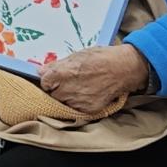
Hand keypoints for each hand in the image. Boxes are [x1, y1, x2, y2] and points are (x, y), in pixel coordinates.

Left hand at [38, 43, 152, 117]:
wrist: (125, 68)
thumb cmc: (101, 58)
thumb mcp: (75, 56)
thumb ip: (56, 66)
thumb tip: (41, 71)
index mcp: (61, 74)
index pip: (44, 83)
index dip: (49, 80)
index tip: (54, 79)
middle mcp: (68, 90)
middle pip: (53, 94)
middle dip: (57, 89)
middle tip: (68, 83)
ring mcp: (79, 101)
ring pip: (64, 103)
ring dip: (68, 97)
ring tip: (79, 88)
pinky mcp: (90, 110)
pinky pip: (77, 109)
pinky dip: (79, 103)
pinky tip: (87, 94)